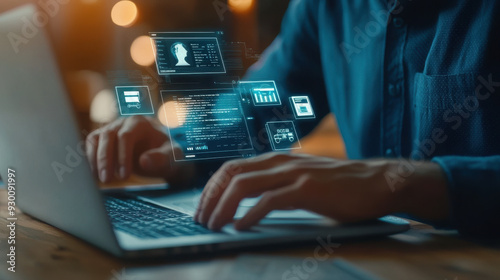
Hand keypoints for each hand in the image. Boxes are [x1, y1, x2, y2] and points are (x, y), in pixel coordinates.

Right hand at [86, 116, 193, 184]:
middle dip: (105, 159)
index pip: (126, 136)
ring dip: (93, 159)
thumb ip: (162, 157)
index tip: (124, 176)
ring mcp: (111, 129)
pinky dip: (89, 160)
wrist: (160, 152)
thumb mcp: (172, 156)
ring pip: (95, 139)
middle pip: (108, 136)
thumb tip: (143, 161)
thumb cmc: (166, 153)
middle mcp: (123, 123)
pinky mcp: (102, 139)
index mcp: (140, 123)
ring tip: (98, 180)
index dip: (123, 156)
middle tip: (107, 180)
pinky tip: (92, 176)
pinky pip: (90, 146)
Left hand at [194, 153, 449, 230]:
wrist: (376, 182)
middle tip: (201, 219)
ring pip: (245, 185)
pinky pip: (270, 200)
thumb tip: (248, 204)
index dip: (211, 187)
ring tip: (214, 225)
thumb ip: (276, 185)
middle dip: (210, 197)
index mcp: (276, 160)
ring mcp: (293, 173)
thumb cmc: (338, 186)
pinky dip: (251, 214)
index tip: (202, 207)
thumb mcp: (300, 180)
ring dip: (224, 206)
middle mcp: (280, 162)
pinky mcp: (308, 188)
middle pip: (231, 174)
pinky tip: (241, 228)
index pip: (231, 168)